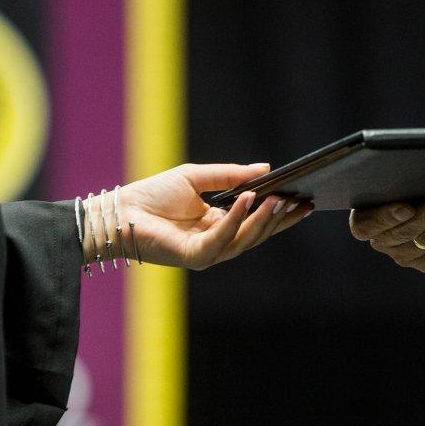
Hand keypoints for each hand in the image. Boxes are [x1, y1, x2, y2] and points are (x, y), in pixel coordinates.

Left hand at [112, 163, 311, 270]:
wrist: (119, 211)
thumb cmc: (152, 196)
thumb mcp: (197, 177)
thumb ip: (230, 175)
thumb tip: (265, 170)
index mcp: (219, 225)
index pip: (257, 221)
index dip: (282, 212)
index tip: (305, 199)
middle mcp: (217, 242)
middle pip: (258, 233)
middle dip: (281, 218)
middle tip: (301, 201)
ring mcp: (207, 252)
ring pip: (245, 239)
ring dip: (264, 218)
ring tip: (279, 198)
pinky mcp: (194, 256)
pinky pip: (223, 239)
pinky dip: (237, 219)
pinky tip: (247, 200)